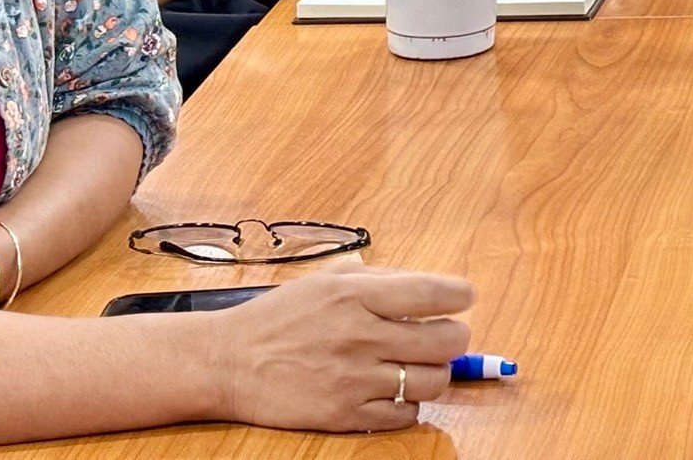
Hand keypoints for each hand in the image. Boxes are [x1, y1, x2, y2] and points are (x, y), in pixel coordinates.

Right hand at [208, 263, 472, 433]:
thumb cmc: (278, 317)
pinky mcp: (343, 415)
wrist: (228, 362)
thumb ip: (377, 276)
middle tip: (446, 336)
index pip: (434, 293)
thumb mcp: (325, 279)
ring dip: (436, 373)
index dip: (460, 295)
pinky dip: (411, 404)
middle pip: (444, 341)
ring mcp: (353, 380)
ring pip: (431, 381)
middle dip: (455, 337)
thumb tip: (425, 282)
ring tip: (421, 366)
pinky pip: (404, 415)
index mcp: (357, 295)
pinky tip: (397, 392)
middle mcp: (360, 337)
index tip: (464, 298)